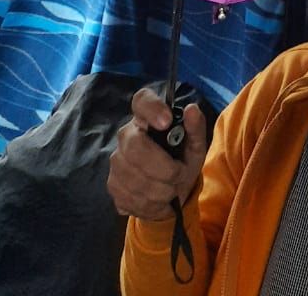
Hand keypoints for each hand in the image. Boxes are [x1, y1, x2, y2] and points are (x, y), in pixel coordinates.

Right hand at [108, 88, 206, 219]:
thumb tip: (192, 109)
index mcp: (147, 118)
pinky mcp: (112, 186)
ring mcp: (116, 161)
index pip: (142, 101)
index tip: (167, 122)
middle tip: (179, 175)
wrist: (171, 192)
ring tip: (172, 190)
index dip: (152, 109)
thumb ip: (196, 127)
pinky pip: (130, 198)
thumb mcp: (195, 146)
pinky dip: (151, 205)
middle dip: (163, 168)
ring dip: (161, 191)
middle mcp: (126, 135)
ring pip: (134, 178)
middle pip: (135, 147)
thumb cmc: (182, 161)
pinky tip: (159, 201)